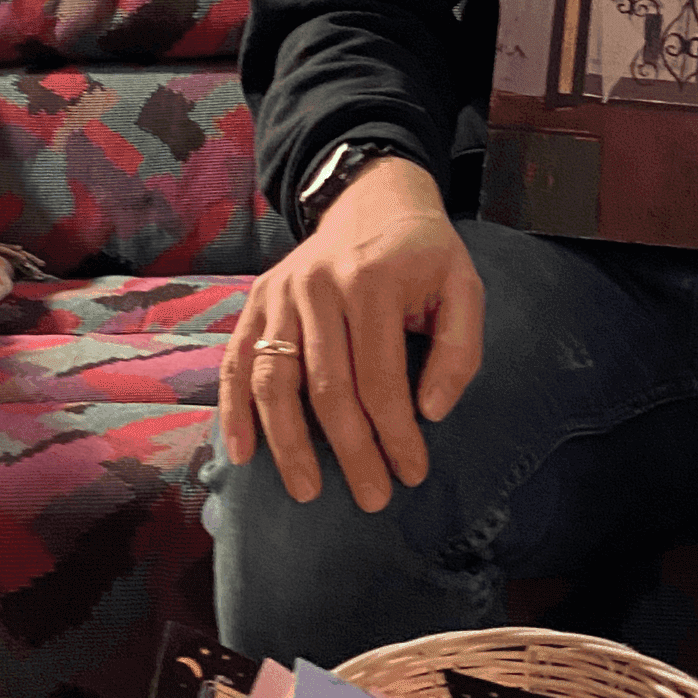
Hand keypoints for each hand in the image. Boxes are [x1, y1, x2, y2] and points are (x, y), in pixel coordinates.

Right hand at [218, 154, 484, 509]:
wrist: (373, 200)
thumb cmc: (423, 255)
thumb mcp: (463, 286)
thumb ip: (459, 348)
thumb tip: (430, 412)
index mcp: (373, 280)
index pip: (380, 378)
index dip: (396, 434)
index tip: (412, 474)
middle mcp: (319, 284)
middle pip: (328, 387)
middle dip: (351, 451)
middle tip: (372, 497)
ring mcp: (282, 291)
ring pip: (274, 380)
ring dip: (287, 443)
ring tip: (307, 490)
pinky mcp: (258, 299)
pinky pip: (237, 360)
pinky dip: (234, 409)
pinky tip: (243, 453)